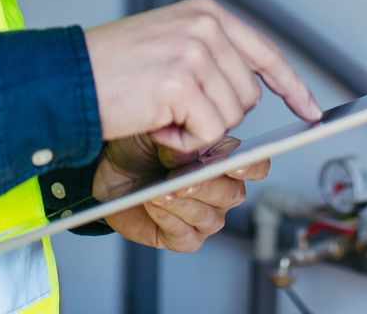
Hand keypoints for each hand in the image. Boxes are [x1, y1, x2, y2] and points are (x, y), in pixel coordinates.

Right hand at [84, 0, 320, 155]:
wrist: (66, 79)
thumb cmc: (108, 70)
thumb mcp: (168, 46)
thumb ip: (210, 58)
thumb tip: (247, 96)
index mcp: (205, 14)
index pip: (263, 53)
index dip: (291, 85)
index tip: (311, 109)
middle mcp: (204, 26)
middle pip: (247, 96)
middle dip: (216, 116)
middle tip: (173, 110)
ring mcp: (194, 52)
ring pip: (228, 119)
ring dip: (194, 130)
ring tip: (157, 112)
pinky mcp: (181, 83)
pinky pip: (205, 134)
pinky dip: (180, 142)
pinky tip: (153, 123)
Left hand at [93, 133, 269, 252]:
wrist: (110, 167)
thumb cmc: (140, 145)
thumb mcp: (160, 128)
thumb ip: (185, 137)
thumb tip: (197, 153)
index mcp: (224, 159)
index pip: (256, 165)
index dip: (251, 167)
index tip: (233, 165)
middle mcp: (221, 190)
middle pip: (233, 194)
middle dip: (205, 185)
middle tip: (181, 177)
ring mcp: (205, 217)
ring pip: (210, 218)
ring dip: (183, 204)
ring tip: (159, 191)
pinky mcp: (183, 238)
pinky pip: (187, 237)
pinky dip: (169, 220)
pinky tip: (153, 204)